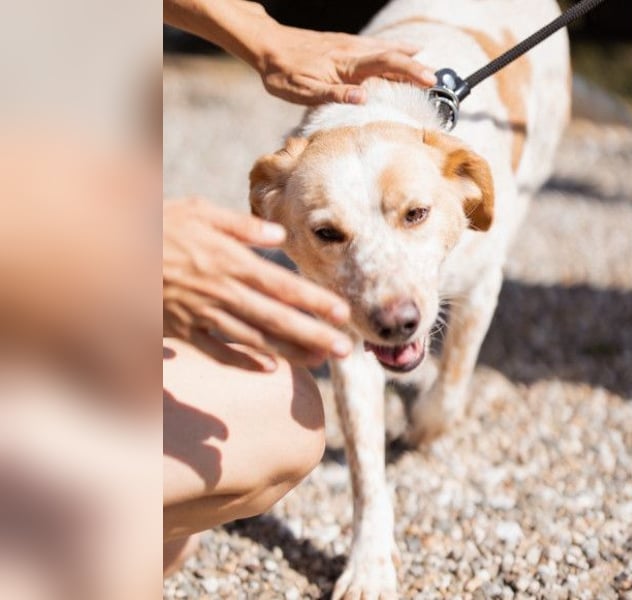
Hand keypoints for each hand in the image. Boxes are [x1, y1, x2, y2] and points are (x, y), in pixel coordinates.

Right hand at [163, 198, 352, 368]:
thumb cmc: (157, 226)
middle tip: (346, 350)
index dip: (315, 301)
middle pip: (277, 318)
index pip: (284, 285)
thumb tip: (279, 236)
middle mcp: (224, 292)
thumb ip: (241, 225)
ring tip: (320, 360)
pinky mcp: (184, 330)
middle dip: (314, 335)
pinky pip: (219, 351)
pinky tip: (270, 369)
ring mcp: (204, 315)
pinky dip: (245, 361)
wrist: (108, 252)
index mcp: (232, 262)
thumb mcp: (199, 212)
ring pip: (256, 339)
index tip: (343, 313)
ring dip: (290, 352)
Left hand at [258, 25, 436, 104]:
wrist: (267, 45)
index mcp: (346, 64)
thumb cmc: (283, 72)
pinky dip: (392, 51)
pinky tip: (399, 53)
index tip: (429, 80)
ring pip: (385, 48)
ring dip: (407, 57)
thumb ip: (334, 94)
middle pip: (392, 55)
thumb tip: (363, 98)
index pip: (386, 64)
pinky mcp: (344, 45)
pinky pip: (375, 47)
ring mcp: (349, 45)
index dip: (410, 71)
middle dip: (416, 66)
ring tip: (426, 65)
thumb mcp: (303, 90)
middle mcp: (352, 51)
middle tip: (437, 80)